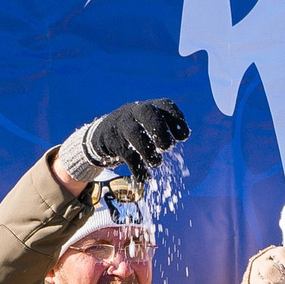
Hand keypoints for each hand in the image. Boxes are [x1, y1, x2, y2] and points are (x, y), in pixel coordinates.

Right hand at [58, 98, 189, 181]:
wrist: (101, 136)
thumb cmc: (134, 131)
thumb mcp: (147, 124)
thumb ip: (164, 127)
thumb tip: (183, 135)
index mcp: (148, 107)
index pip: (165, 105)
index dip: (177, 120)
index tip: (184, 137)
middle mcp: (135, 112)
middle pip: (148, 114)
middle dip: (161, 131)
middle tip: (168, 147)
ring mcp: (122, 126)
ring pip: (135, 134)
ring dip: (149, 151)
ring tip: (156, 163)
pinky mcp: (112, 142)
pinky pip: (127, 155)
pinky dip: (138, 169)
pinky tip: (145, 178)